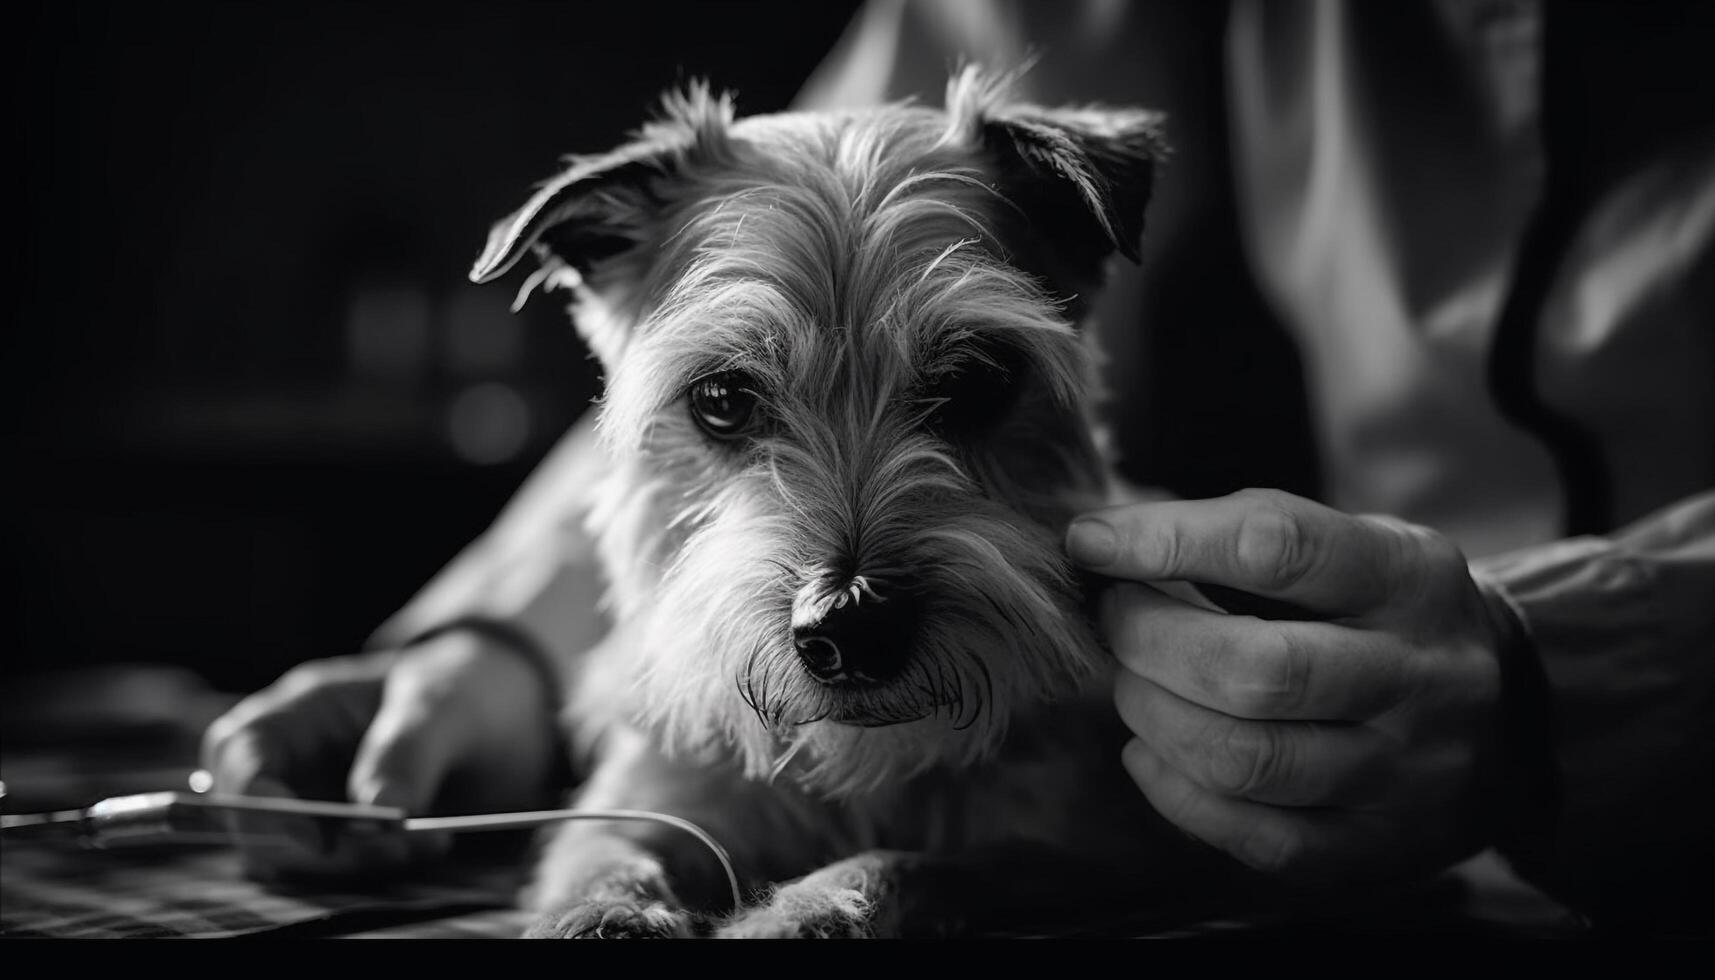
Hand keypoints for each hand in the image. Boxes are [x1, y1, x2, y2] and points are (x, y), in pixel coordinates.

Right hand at [199, 631, 563, 880]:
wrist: (511, 712)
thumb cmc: (467, 689)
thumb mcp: (445, 706)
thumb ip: (408, 750)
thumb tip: (374, 813)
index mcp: (301, 708)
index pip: (239, 753)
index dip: (258, 801)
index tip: (314, 838)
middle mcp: (296, 759)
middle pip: (258, 820)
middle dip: (317, 848)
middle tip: (393, 849)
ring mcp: (319, 803)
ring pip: (297, 856)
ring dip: (353, 865)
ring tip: (426, 844)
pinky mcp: (349, 839)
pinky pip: (341, 869)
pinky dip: (378, 869)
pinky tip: (432, 847)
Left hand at [1068, 488, 1514, 884]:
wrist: (1514, 721)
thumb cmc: (1383, 615)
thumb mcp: (1352, 544)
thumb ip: (1242, 534)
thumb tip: (1102, 537)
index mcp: (1409, 577)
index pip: (1278, 547)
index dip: (1166, 541)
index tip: (1091, 541)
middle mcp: (1420, 676)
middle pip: (1254, 670)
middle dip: (1149, 640)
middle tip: (1115, 620)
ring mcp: (1405, 773)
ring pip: (1244, 759)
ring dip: (1153, 716)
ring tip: (1133, 685)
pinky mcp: (1376, 848)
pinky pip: (1254, 835)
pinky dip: (1175, 793)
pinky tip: (1152, 752)